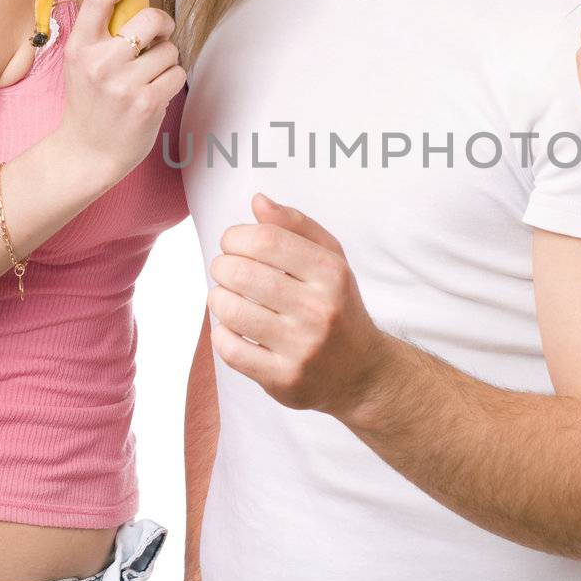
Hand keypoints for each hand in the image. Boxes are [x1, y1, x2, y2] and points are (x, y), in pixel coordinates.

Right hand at [54, 0, 186, 189]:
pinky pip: (177, 74)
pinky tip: (154, 94)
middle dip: (162, 26)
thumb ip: (101, 33)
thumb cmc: (90, 103)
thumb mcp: (81, 63)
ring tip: (146, 79)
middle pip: (151, 19)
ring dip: (166, 61)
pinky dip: (172, 82)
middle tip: (156, 38)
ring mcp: (124, 84)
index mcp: (80, 46)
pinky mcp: (147, 102)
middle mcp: (100, 62)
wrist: (87, 152)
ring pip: (170, 50)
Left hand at [209, 194, 388, 415]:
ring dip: (218, 298)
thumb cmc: (338, 306)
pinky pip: (230, 349)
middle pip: (242, 274)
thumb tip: (257, 201)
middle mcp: (319, 310)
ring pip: (231, 311)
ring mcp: (302, 348)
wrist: (362, 372)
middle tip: (225, 270)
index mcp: (331, 273)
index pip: (266, 240)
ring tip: (226, 297)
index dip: (236, 237)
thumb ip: (296, 225)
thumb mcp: (331, 259)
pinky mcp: (284, 379)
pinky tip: (232, 328)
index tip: (232, 243)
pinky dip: (221, 334)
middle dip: (222, 266)